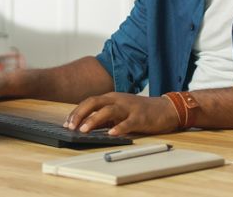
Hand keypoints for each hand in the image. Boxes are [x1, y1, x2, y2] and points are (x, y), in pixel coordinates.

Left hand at [64, 92, 179, 135]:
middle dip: (80, 114)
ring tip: (84, 130)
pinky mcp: (140, 117)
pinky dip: (119, 128)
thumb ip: (104, 117)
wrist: (165, 109)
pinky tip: (111, 134)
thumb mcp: (119, 112)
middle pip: (94, 102)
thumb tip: (85, 126)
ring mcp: (129, 108)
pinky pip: (128, 122)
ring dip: (94, 120)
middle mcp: (118, 100)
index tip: (67, 123)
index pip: (89, 102)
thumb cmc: (140, 112)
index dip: (76, 112)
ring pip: (108, 111)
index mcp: (111, 98)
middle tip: (70, 126)